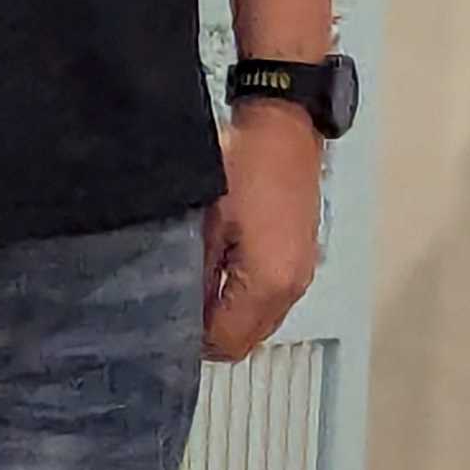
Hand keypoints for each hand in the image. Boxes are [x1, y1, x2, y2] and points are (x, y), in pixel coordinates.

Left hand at [201, 107, 322, 363]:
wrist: (283, 126)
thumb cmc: (245, 163)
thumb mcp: (203, 222)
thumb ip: (194, 274)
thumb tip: (182, 309)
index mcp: (269, 282)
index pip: (225, 342)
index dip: (192, 339)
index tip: (166, 322)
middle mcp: (292, 286)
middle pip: (246, 340)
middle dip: (212, 332)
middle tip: (177, 307)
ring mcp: (302, 272)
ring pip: (260, 321)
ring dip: (231, 314)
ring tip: (199, 286)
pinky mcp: (303, 257)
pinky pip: (273, 298)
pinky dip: (248, 297)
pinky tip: (224, 270)